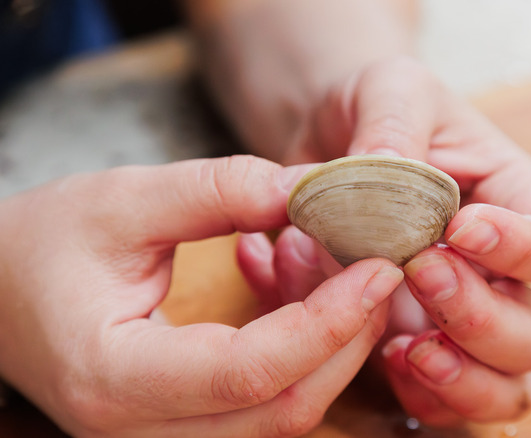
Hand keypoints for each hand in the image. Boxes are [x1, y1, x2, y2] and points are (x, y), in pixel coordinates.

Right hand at [0, 156, 403, 436]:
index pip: (246, 373)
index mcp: (114, 378)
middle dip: (346, 338)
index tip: (377, 267)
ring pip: (284, 414)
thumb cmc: (44, 244)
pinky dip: (305, 354)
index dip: (326, 322)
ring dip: (331, 346)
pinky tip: (305, 294)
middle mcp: (139, 431)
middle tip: (377, 267)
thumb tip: (310, 189)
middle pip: (282, 408)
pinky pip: (269, 404)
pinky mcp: (185, 424)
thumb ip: (216, 191)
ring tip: (337, 269)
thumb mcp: (121, 199)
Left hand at [238, 57, 530, 426]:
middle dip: (479, 317)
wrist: (330, 143)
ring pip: (503, 385)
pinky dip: (416, 394)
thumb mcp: (391, 91)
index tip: (463, 228)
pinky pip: (440, 401)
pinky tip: (378, 355)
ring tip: (408, 347)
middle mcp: (497, 272)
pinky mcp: (415, 343)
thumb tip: (385, 171)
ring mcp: (458, 317)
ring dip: (461, 380)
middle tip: (421, 273)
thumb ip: (395, 126)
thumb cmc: (380, 110)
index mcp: (513, 203)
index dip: (520, 249)